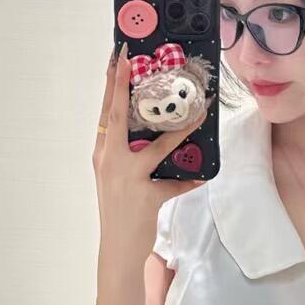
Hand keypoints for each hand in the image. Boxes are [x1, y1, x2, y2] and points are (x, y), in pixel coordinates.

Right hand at [93, 42, 211, 254]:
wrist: (117, 248)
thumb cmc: (119, 210)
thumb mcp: (116, 177)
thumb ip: (130, 154)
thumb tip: (157, 131)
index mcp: (102, 153)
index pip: (105, 111)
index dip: (111, 82)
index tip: (116, 56)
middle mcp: (110, 160)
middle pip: (116, 115)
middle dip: (123, 84)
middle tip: (131, 56)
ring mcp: (126, 177)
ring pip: (156, 145)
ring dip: (180, 128)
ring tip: (199, 112)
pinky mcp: (145, 196)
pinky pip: (174, 183)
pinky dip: (190, 178)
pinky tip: (202, 174)